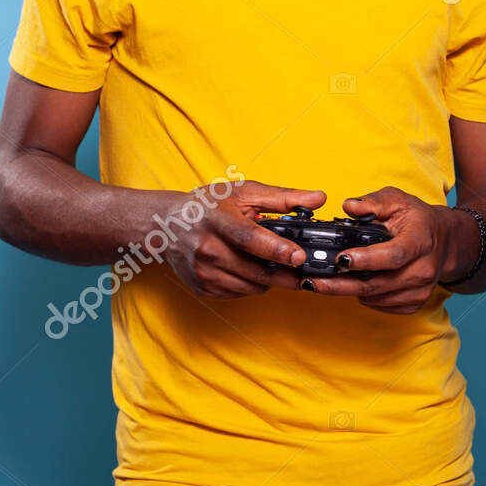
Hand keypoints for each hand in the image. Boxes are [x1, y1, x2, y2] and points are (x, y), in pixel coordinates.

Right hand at [160, 180, 325, 298]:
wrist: (166, 226)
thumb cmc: (208, 206)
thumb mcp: (244, 193)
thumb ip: (283, 198)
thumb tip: (319, 199)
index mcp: (218, 220)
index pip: (250, 238)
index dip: (277, 249)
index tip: (299, 256)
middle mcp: (207, 249)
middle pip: (256, 270)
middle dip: (286, 274)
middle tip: (306, 270)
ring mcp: (203, 272)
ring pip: (252, 286)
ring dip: (272, 280)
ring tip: (279, 265)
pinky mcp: (203, 288)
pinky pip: (240, 293)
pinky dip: (254, 284)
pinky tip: (254, 269)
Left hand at [302, 187, 468, 313]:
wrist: (445, 241)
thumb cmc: (418, 220)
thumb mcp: (398, 200)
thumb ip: (372, 202)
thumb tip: (349, 207)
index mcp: (420, 240)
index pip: (392, 255)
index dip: (366, 260)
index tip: (341, 260)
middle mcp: (423, 269)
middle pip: (377, 284)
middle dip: (341, 284)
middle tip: (312, 281)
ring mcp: (419, 290)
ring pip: (375, 297)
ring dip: (348, 291)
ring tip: (325, 280)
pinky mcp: (413, 303)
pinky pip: (379, 305)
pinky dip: (363, 296)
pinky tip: (353, 282)